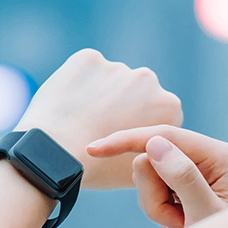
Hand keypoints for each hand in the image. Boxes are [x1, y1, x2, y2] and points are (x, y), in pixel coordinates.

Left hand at [13, 49, 182, 189]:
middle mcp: (148, 80)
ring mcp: (117, 66)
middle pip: (135, 91)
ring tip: (80, 118)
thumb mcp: (141, 169)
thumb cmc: (98, 169)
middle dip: (122, 103)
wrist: (58, 153)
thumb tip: (154, 148)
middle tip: (99, 126)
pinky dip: (77, 82)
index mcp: (169, 106)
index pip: (157, 111)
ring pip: (108, 79)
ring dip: (99, 92)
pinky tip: (67, 103)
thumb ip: (155, 151)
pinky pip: (85, 70)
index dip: (138, 125)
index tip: (120, 138)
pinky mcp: (89, 58)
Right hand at [86, 125, 227, 227]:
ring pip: (150, 173)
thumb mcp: (204, 215)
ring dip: (156, 204)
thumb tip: (155, 144)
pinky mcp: (188, 181)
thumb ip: (183, 178)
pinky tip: (179, 221)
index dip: (128, 140)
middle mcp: (213, 156)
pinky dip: (159, 208)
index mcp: (224, 156)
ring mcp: (200, 168)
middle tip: (175, 220)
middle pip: (155, 157)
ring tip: (179, 224)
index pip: (168, 136)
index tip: (94, 149)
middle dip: (153, 192)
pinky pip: (154, 186)